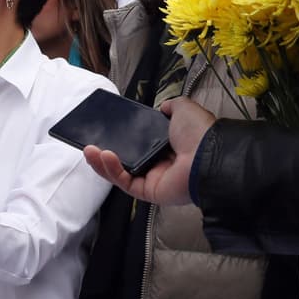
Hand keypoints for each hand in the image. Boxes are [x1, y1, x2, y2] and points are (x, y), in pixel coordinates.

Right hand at [82, 97, 215, 205]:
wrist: (209, 156)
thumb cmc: (200, 134)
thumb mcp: (184, 109)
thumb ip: (170, 106)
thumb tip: (162, 107)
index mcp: (170, 145)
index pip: (140, 142)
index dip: (124, 136)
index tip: (109, 130)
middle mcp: (162, 163)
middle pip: (127, 159)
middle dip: (107, 151)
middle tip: (92, 141)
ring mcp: (155, 179)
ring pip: (121, 172)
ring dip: (103, 162)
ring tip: (89, 150)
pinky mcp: (149, 192)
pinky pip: (125, 182)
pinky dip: (112, 170)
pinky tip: (103, 156)